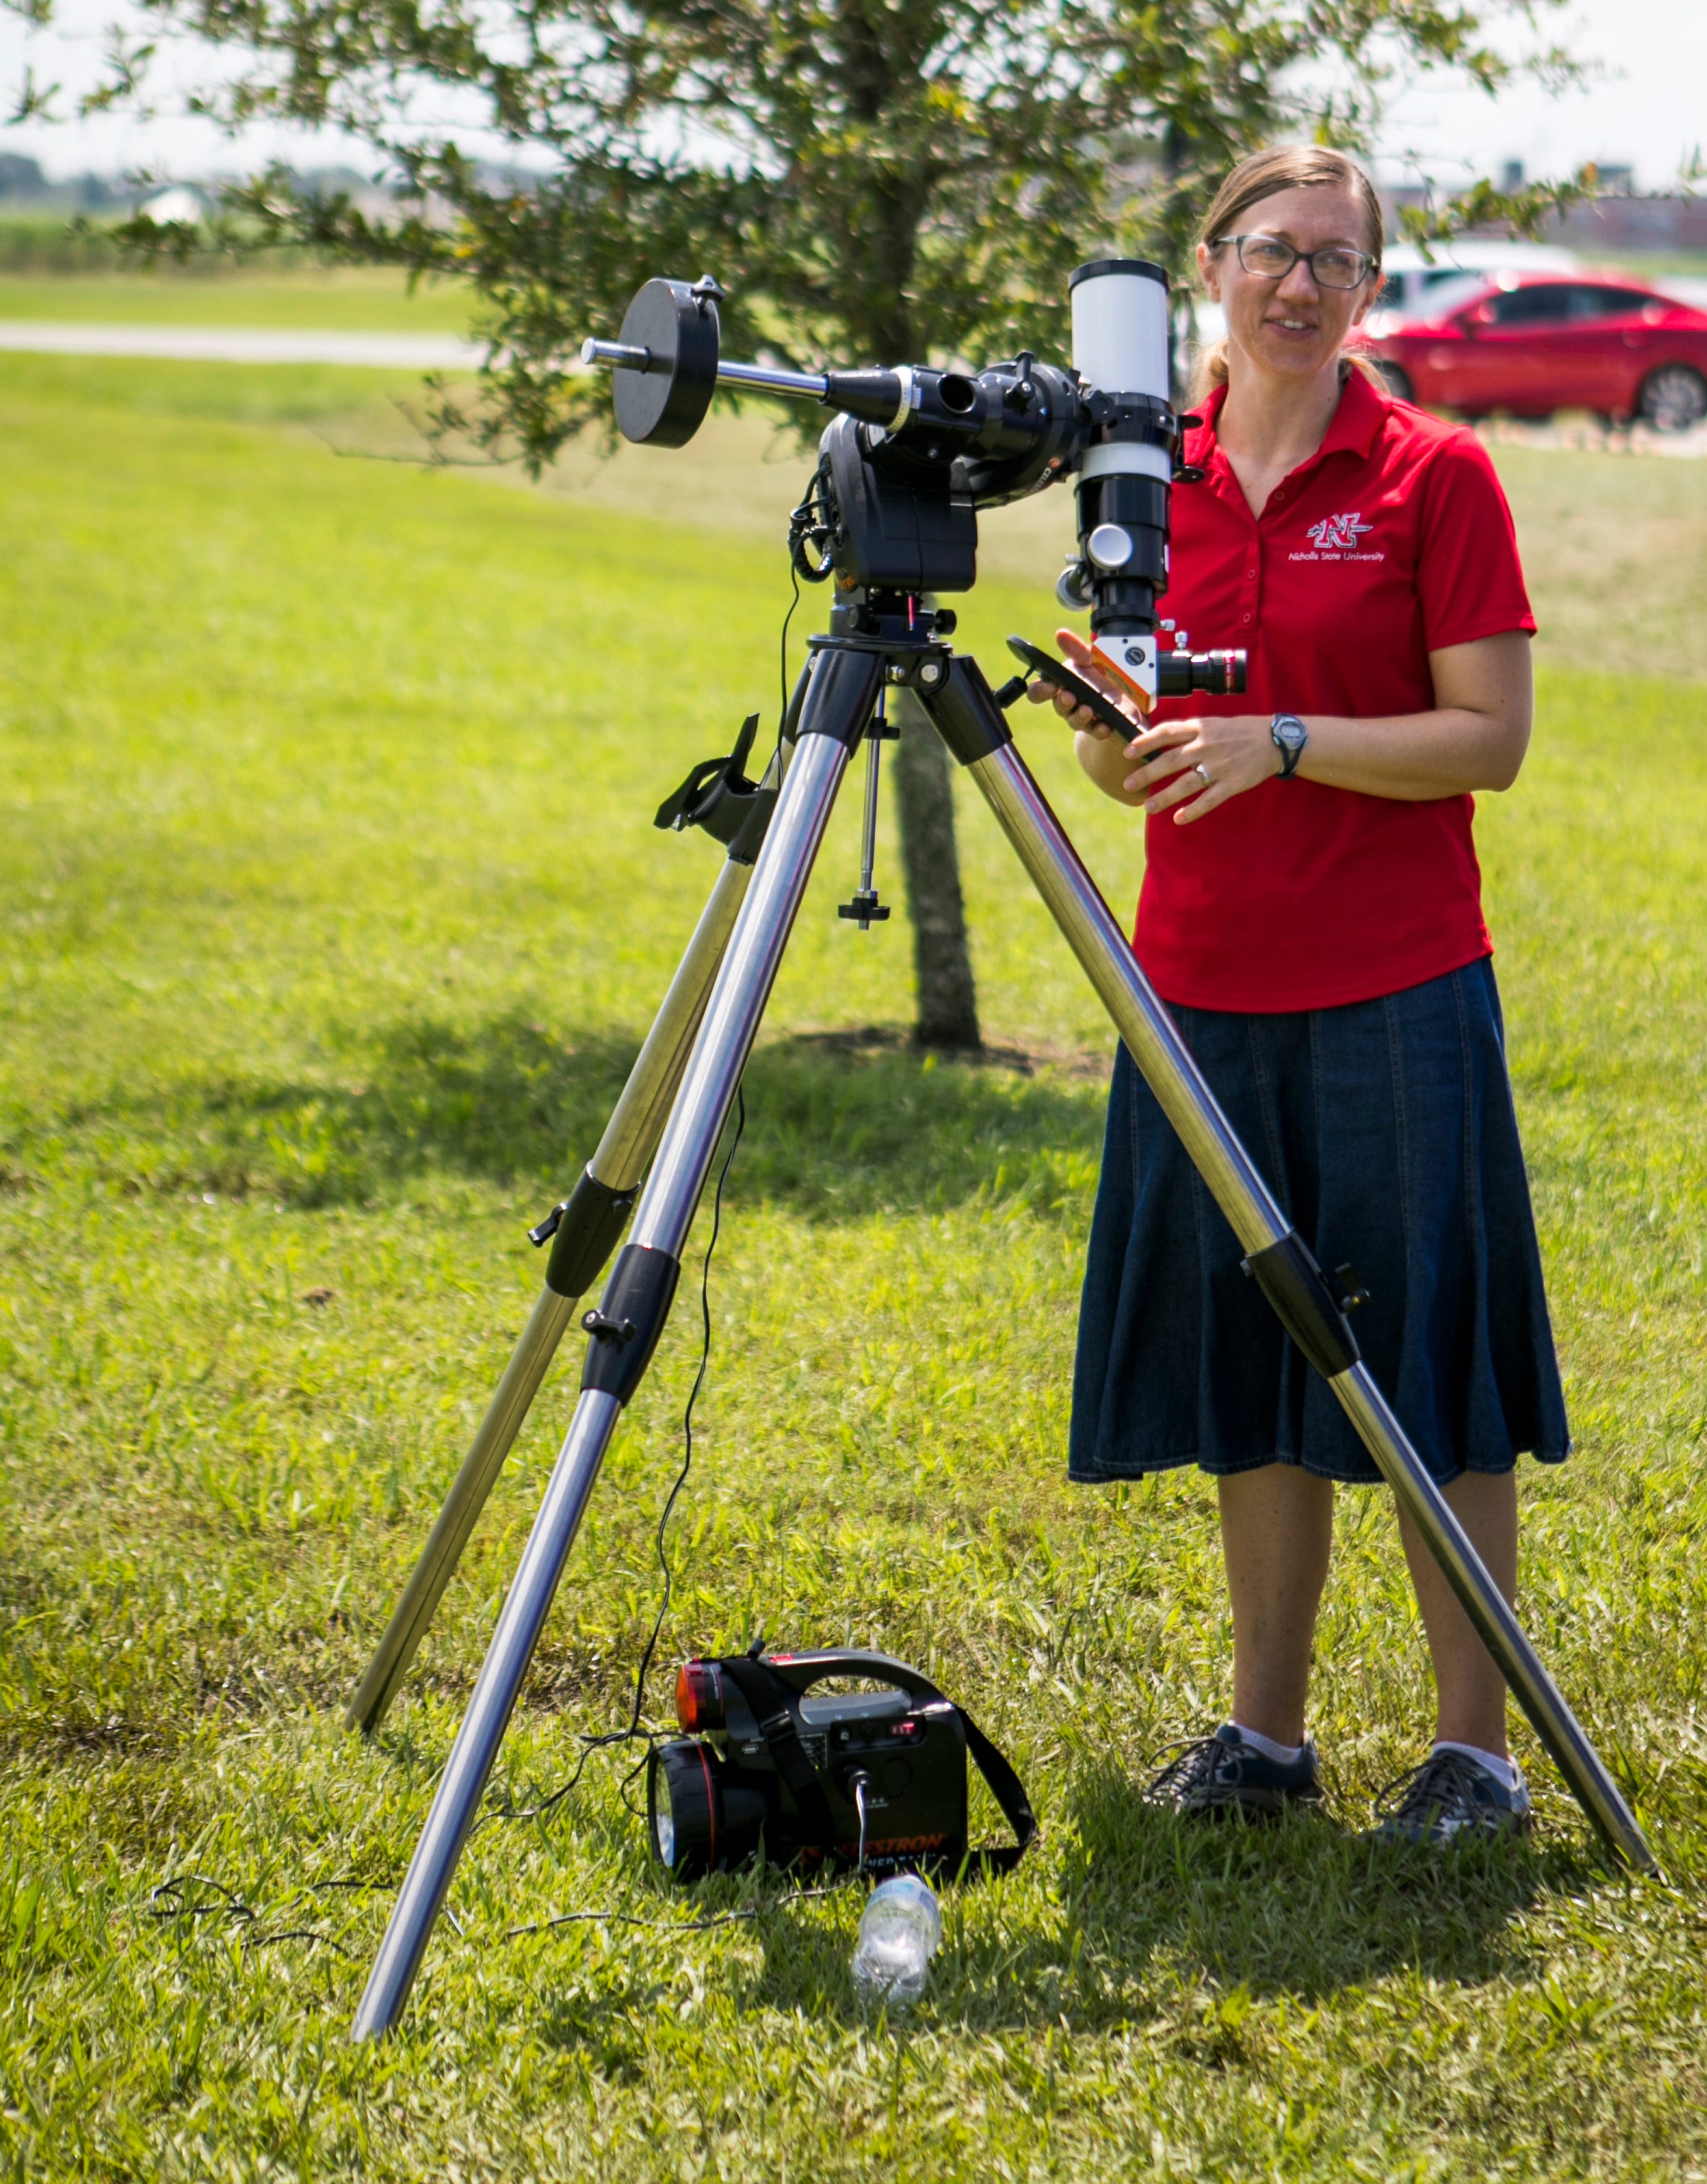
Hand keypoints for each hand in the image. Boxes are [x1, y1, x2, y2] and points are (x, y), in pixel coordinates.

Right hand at [1022, 628, 1147, 739]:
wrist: (1125, 694)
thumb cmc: (1100, 674)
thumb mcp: (1091, 658)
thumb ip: (1076, 649)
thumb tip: (1061, 634)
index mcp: (1061, 685)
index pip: (1039, 692)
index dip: (1040, 690)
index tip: (1049, 685)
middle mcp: (1069, 704)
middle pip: (1058, 707)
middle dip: (1062, 701)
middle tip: (1068, 696)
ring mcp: (1083, 718)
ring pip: (1075, 721)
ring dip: (1079, 716)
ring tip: (1087, 710)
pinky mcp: (1100, 727)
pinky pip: (1097, 731)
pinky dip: (1100, 729)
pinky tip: (1105, 725)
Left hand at [1122, 713, 1280, 823]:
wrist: (1274, 740)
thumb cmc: (1239, 732)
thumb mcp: (1211, 723)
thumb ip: (1187, 732)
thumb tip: (1159, 740)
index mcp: (1200, 728)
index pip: (1166, 733)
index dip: (1145, 742)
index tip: (1128, 753)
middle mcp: (1206, 746)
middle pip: (1170, 760)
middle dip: (1147, 773)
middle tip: (1127, 784)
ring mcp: (1219, 766)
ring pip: (1186, 783)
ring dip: (1165, 796)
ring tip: (1148, 807)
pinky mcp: (1232, 784)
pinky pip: (1209, 799)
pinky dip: (1193, 810)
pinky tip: (1178, 819)